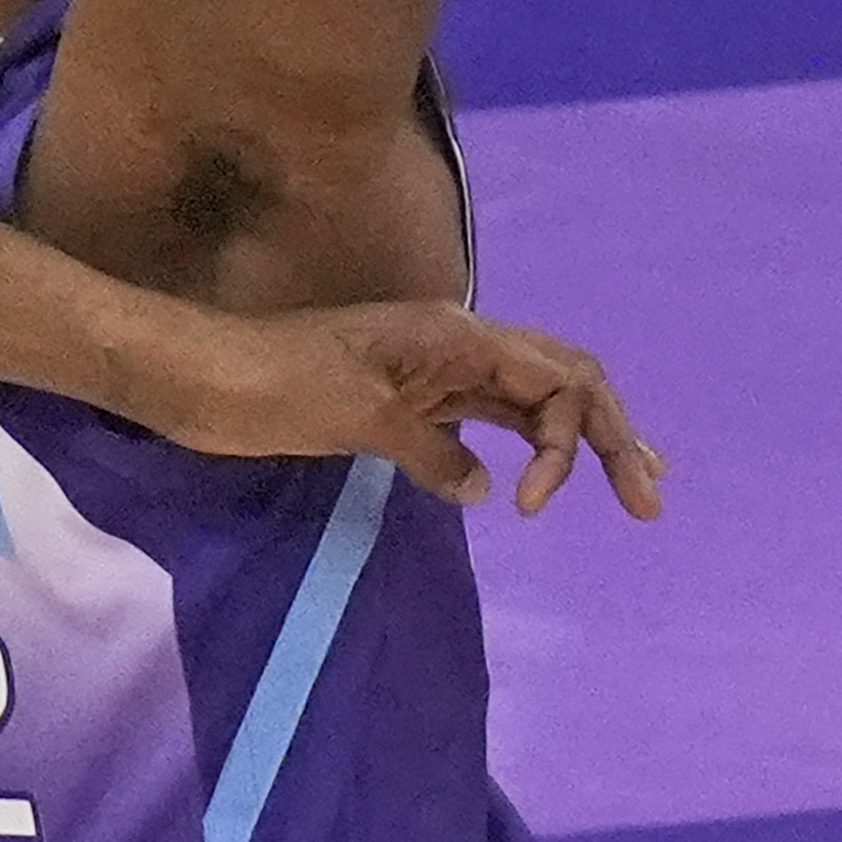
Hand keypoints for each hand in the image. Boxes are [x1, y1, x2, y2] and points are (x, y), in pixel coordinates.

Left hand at [152, 296, 666, 519]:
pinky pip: (487, 413)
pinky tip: (540, 476)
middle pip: (564, 381)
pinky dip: (527, 442)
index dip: (578, 441)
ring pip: (531, 397)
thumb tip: (481, 485)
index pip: (561, 376)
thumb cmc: (265, 387)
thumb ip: (428, 448)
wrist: (190, 375)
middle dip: (613, 436)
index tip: (533, 507)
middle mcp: (453, 342)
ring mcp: (430, 367)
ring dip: (582, 439)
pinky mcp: (405, 394)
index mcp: (453, 335)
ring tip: (634, 485)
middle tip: (651, 502)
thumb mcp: (354, 417)